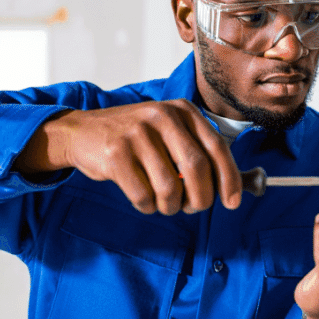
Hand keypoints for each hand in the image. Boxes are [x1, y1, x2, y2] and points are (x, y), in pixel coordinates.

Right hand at [13, 101, 241, 214]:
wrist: (82, 132)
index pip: (217, 147)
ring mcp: (137, 133)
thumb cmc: (135, 139)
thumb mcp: (169, 133)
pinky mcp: (116, 153)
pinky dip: (147, 206)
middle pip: (196, 169)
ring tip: (163, 203)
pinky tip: (142, 199)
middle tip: (193, 208)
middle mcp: (162, 116)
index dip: (229, 178)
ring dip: (170, 206)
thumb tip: (236, 190)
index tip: (232, 202)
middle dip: (200, 198)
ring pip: (169, 187)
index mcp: (182, 110)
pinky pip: (142, 195)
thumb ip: (199, 154)